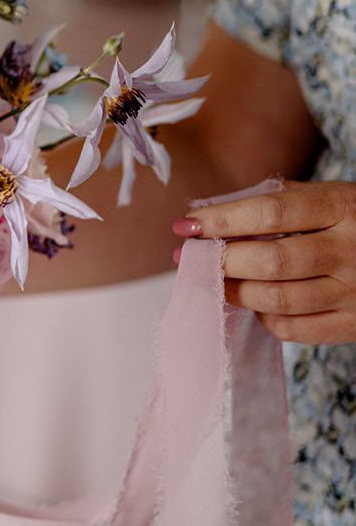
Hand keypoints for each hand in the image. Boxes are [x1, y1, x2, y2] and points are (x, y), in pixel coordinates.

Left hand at [173, 181, 355, 343]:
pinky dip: (264, 318)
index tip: (186, 226)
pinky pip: (294, 329)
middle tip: (190, 258)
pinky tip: (255, 303)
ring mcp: (354, 292)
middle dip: (221, 261)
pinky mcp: (354, 325)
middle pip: (271, 261)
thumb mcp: (331, 195)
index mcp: (343, 207)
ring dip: (234, 292)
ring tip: (214, 280)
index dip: (222, 221)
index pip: (271, 214)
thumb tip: (210, 215)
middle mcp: (351, 250)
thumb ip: (279, 201)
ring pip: (278, 300)